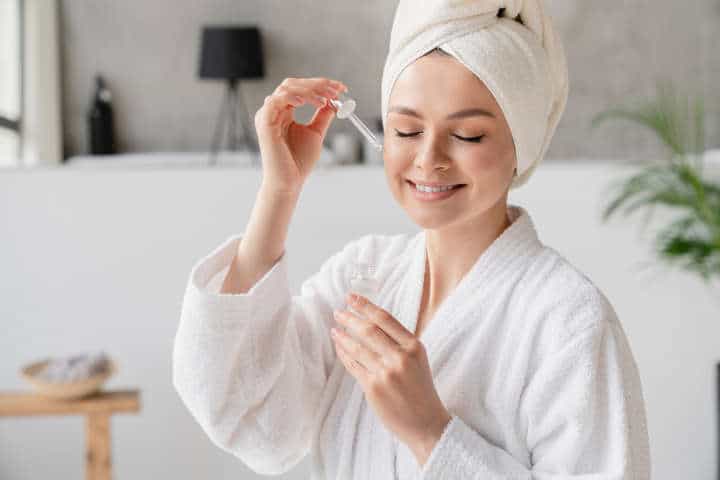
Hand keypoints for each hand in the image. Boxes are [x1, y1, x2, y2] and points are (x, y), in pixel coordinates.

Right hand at [254, 77, 347, 194]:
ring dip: (308, 90)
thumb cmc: (298, 162)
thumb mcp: (315, 133)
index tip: (340, 88)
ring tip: (325, 99)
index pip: (301, 89)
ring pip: (286, 89)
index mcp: (285, 112)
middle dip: (317, 84)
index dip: (321, 84)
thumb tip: (334, 101)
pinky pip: (275, 101)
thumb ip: (322, 116)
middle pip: (293, 84)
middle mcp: (274, 111)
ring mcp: (267, 115)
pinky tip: (306, 103)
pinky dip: (291, 97)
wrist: (289, 182)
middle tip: (336, 90)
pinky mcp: (264, 123)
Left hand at [331, 292, 451, 464]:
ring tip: (334, 329)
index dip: (366, 306)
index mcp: (414, 346)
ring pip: (358, 348)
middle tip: (338, 312)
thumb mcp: (418, 360)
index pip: (385, 319)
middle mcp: (400, 357)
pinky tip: (339, 347)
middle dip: (350, 318)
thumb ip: (399, 343)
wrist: (426, 423)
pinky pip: (353, 366)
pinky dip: (344, 355)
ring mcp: (386, 373)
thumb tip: (371, 324)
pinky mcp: (373, 388)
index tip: (352, 297)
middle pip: (369, 330)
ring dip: (343, 336)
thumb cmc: (421, 390)